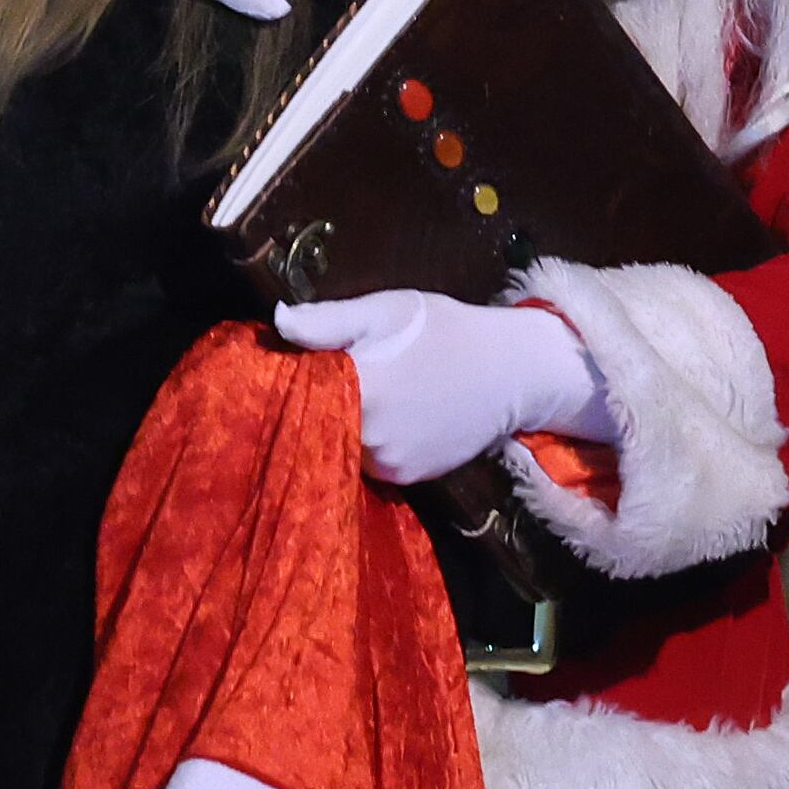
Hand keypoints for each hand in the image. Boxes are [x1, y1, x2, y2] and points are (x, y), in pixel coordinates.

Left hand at [275, 292, 614, 485]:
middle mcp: (371, 435)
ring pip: (342, 449)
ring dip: (341, 430)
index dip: (290, 386)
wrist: (511, 371)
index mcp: (360, 388)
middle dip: (314, 409)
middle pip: (318, 428)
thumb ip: (327, 321)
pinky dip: (367, 445)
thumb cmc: (445, 331)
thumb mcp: (385, 311)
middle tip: (324, 384)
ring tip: (358, 400)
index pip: (298, 397)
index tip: (287, 371)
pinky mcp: (407, 477)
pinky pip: (369, 464)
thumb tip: (278, 322)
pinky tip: (384, 419)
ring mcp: (390, 462)